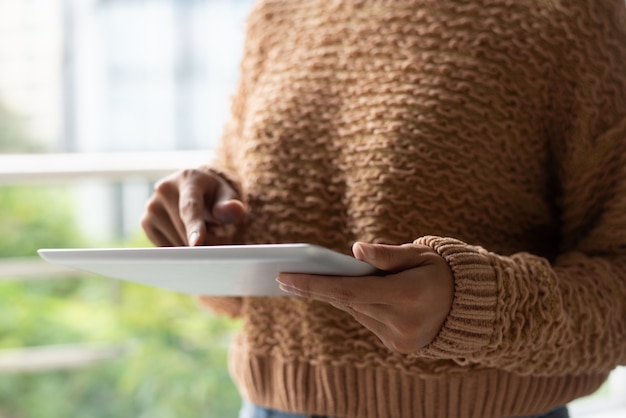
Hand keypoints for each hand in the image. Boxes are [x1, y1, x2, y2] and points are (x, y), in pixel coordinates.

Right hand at [141, 168, 245, 246]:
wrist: (195, 191)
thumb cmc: (214, 196)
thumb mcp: (227, 196)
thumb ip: (231, 205)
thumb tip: (235, 209)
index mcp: (188, 179)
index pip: (191, 207)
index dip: (194, 227)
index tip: (196, 244)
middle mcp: (164, 189)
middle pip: (184, 231)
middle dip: (206, 243)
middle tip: (222, 241)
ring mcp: (151, 206)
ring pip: (175, 242)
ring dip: (193, 248)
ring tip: (204, 234)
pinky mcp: (145, 222)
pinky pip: (165, 247)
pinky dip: (180, 248)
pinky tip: (188, 237)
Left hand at [276, 242, 453, 353]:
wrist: (469, 307)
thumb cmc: (441, 271)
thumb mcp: (420, 254)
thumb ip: (387, 254)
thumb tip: (355, 250)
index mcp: (409, 293)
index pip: (349, 290)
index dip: (314, 284)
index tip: (284, 277)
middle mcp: (403, 321)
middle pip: (347, 302)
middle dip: (316, 288)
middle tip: (284, 276)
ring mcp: (400, 338)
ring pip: (355, 311)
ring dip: (336, 295)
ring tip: (309, 281)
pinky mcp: (398, 346)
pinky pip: (367, 321)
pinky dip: (356, 305)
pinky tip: (345, 293)